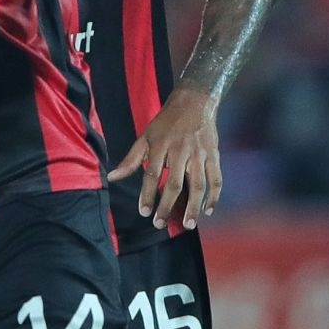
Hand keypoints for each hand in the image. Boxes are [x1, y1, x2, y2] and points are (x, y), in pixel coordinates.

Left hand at [108, 88, 221, 228]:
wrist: (193, 103)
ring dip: (194, 206)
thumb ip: (131, 160)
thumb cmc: (165, 124)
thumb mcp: (145, 137)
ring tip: (188, 224)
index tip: (144, 212)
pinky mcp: (214, 156)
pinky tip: (208, 211)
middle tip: (160, 223)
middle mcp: (180, 151)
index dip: (147, 194)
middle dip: (167, 205)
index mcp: (160, 146)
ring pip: (198, 184)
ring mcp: (199, 154)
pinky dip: (214, 196)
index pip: (152, 174)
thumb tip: (112, 178)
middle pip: (174, 183)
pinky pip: (216, 179)